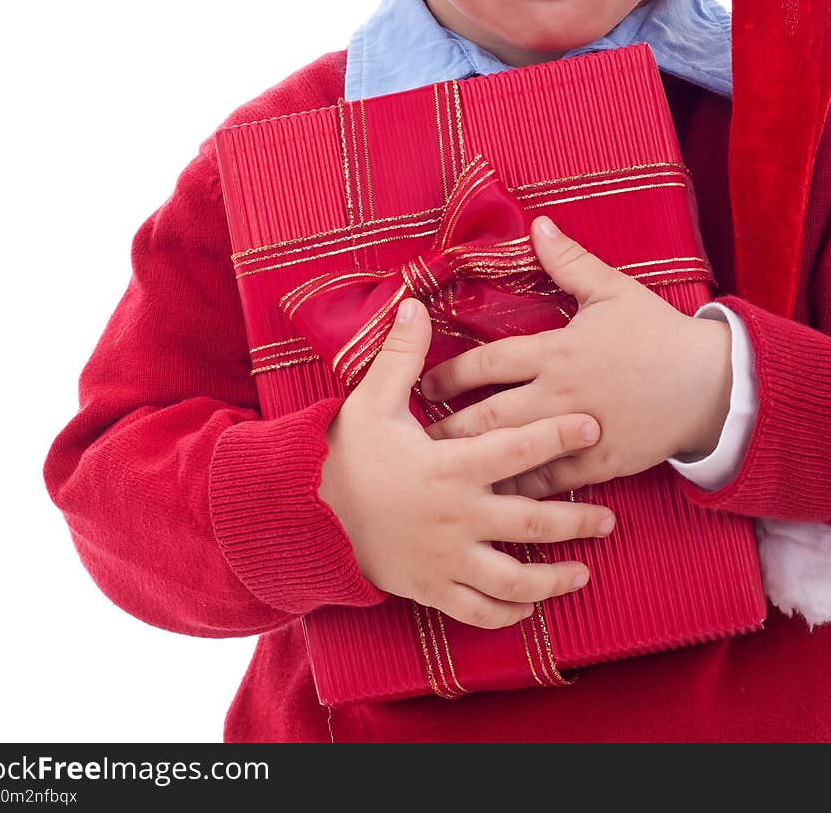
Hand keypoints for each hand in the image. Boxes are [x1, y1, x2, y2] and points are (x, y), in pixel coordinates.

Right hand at [318, 297, 616, 628]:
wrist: (307, 515)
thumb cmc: (345, 455)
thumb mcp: (370, 401)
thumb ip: (401, 355)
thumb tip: (413, 304)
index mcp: (449, 466)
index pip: (517, 448)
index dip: (558, 435)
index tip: (592, 426)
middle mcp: (456, 516)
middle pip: (531, 521)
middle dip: (576, 520)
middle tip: (608, 518)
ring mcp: (446, 559)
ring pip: (514, 578)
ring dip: (553, 579)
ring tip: (584, 572)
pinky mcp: (431, 588)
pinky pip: (478, 610)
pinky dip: (507, 612)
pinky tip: (529, 606)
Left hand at [420, 216, 733, 497]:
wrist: (709, 385)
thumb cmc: (658, 334)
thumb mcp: (613, 291)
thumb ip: (569, 262)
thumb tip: (537, 225)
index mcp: (557, 351)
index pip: (489, 362)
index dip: (451, 373)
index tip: (422, 382)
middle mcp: (559, 394)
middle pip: (489, 415)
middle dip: (448, 425)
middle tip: (416, 435)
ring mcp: (577, 433)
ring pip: (515, 452)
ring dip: (475, 460)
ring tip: (441, 469)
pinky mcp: (599, 463)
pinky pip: (552, 480)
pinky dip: (521, 490)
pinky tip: (494, 497)